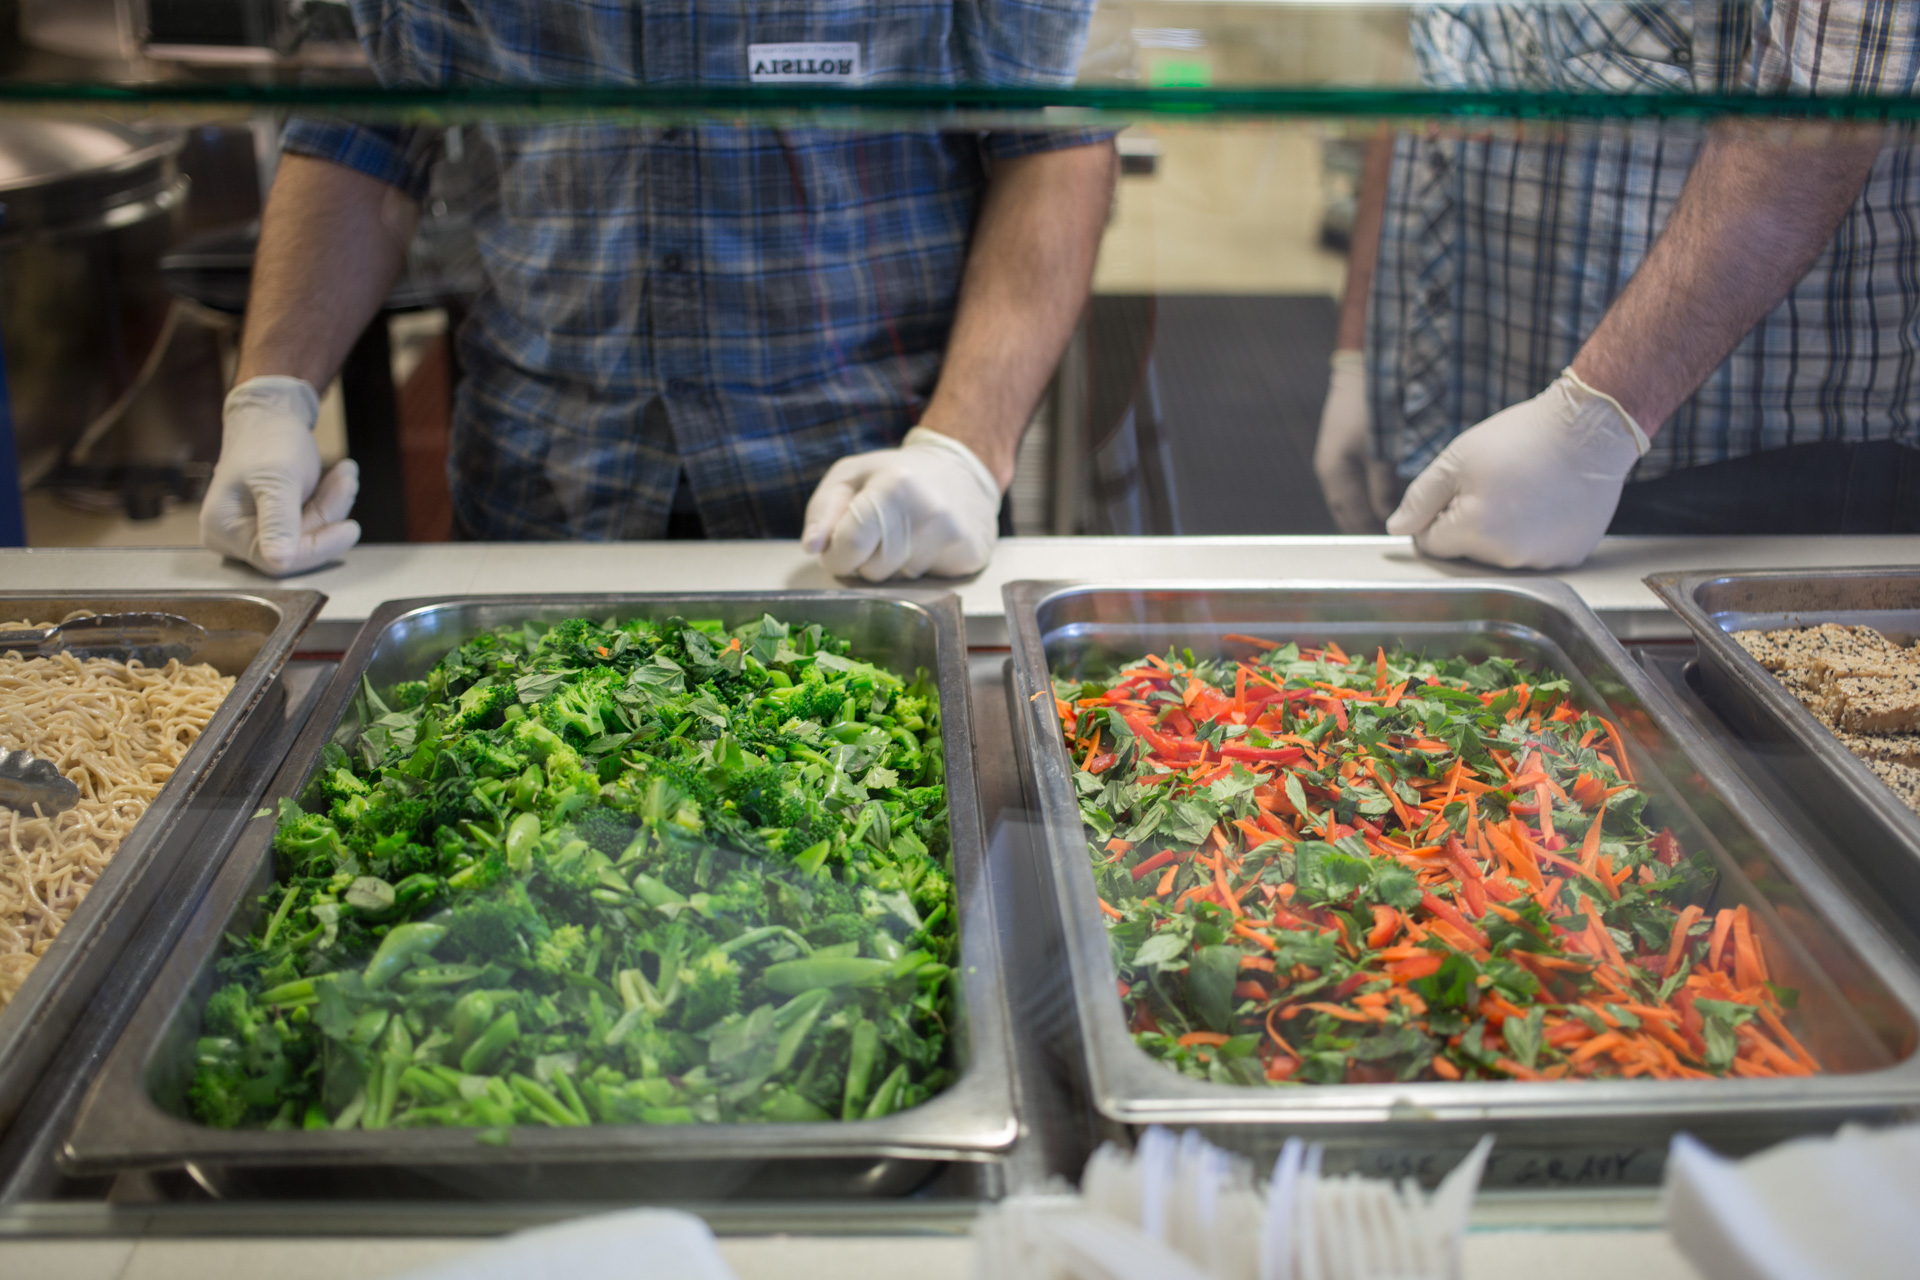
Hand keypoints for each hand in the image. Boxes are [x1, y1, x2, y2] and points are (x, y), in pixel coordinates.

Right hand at [200, 376, 360, 575]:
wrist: (269, 414)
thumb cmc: (267, 440)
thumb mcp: (278, 480)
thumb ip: (279, 522)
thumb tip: (279, 562)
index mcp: (223, 529)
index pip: (278, 560)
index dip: (318, 547)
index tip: (351, 529)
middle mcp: (233, 535)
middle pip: (296, 547)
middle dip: (327, 514)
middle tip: (347, 481)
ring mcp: (254, 529)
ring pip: (308, 533)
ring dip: (332, 503)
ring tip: (345, 472)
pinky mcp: (273, 522)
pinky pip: (309, 523)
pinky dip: (327, 501)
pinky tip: (338, 477)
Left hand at [801, 427, 1000, 580]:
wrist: (962, 471)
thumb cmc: (894, 475)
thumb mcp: (849, 476)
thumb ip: (822, 512)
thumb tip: (812, 548)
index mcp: (893, 487)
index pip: (849, 546)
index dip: (837, 554)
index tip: (841, 545)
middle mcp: (927, 513)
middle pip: (872, 571)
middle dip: (865, 559)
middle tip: (880, 531)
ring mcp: (953, 537)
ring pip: (897, 582)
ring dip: (892, 565)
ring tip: (905, 533)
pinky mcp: (970, 556)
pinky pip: (927, 586)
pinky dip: (918, 570)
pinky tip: (927, 543)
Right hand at [1312, 350, 1401, 533]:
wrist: (1363, 367)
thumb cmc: (1374, 404)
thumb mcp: (1382, 447)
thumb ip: (1384, 485)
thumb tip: (1390, 516)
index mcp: (1334, 472)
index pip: (1352, 519)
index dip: (1375, 532)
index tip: (1402, 537)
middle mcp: (1331, 472)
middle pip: (1347, 515)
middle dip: (1371, 526)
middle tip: (1403, 531)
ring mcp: (1336, 462)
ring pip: (1351, 502)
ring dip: (1371, 511)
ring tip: (1400, 516)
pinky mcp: (1345, 453)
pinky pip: (1355, 486)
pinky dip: (1371, 495)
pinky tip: (1392, 495)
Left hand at [1384, 370, 1649, 569]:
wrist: (1591, 430)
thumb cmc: (1521, 438)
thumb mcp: (1456, 459)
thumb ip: (1420, 499)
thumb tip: (1397, 529)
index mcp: (1474, 532)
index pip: (1430, 544)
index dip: (1436, 515)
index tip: (1459, 490)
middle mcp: (1509, 557)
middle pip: (1465, 553)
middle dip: (1468, 524)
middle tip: (1495, 485)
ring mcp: (1543, 561)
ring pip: (1500, 556)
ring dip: (1502, 532)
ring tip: (1524, 491)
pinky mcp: (1570, 557)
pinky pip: (1535, 555)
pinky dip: (1535, 535)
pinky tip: (1547, 504)